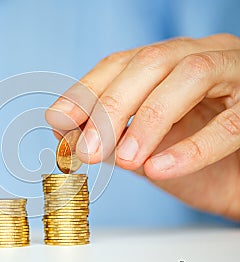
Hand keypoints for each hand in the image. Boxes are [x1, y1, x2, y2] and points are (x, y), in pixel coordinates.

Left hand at [46, 33, 239, 220]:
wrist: (238, 184)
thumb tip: (62, 132)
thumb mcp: (140, 148)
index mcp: (169, 64)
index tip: (59, 119)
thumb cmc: (191, 162)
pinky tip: (159, 169)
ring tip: (124, 160)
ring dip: (149, 120)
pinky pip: (230, 123)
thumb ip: (107, 137)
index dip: (88, 89)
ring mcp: (235, 74)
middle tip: (87, 150)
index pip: (122, 63)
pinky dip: (191, 148)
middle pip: (150, 63)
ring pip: (190, 75)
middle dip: (113, 106)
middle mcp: (201, 56)